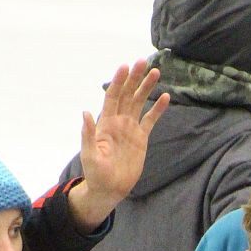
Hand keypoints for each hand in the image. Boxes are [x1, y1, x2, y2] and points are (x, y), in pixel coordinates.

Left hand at [66, 60, 169, 230]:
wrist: (109, 189)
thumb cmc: (96, 174)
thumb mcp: (89, 155)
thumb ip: (88, 135)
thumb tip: (86, 113)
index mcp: (105, 123)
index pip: (113, 96)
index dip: (118, 82)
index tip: (125, 67)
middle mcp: (118, 122)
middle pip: (128, 94)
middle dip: (135, 78)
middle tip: (143, 61)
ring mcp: (130, 129)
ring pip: (139, 103)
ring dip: (146, 88)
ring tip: (156, 72)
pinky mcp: (141, 138)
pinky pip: (150, 120)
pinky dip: (157, 109)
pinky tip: (165, 97)